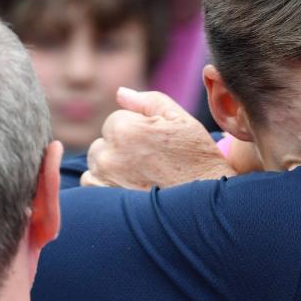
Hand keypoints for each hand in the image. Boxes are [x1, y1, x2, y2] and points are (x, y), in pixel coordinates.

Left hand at [81, 87, 234, 189]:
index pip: (117, 120)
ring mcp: (103, 180)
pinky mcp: (102, 200)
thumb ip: (150, 101)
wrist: (208, 207)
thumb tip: (120, 93)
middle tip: (152, 163)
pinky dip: (107, 185)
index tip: (157, 145)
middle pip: (104, 141)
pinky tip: (133, 189)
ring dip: (113, 167)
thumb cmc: (200, 161)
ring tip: (145, 178)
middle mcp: (108, 154)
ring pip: (97, 163)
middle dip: (122, 148)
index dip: (138, 130)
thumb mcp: (183, 122)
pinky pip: (92, 184)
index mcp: (125, 129)